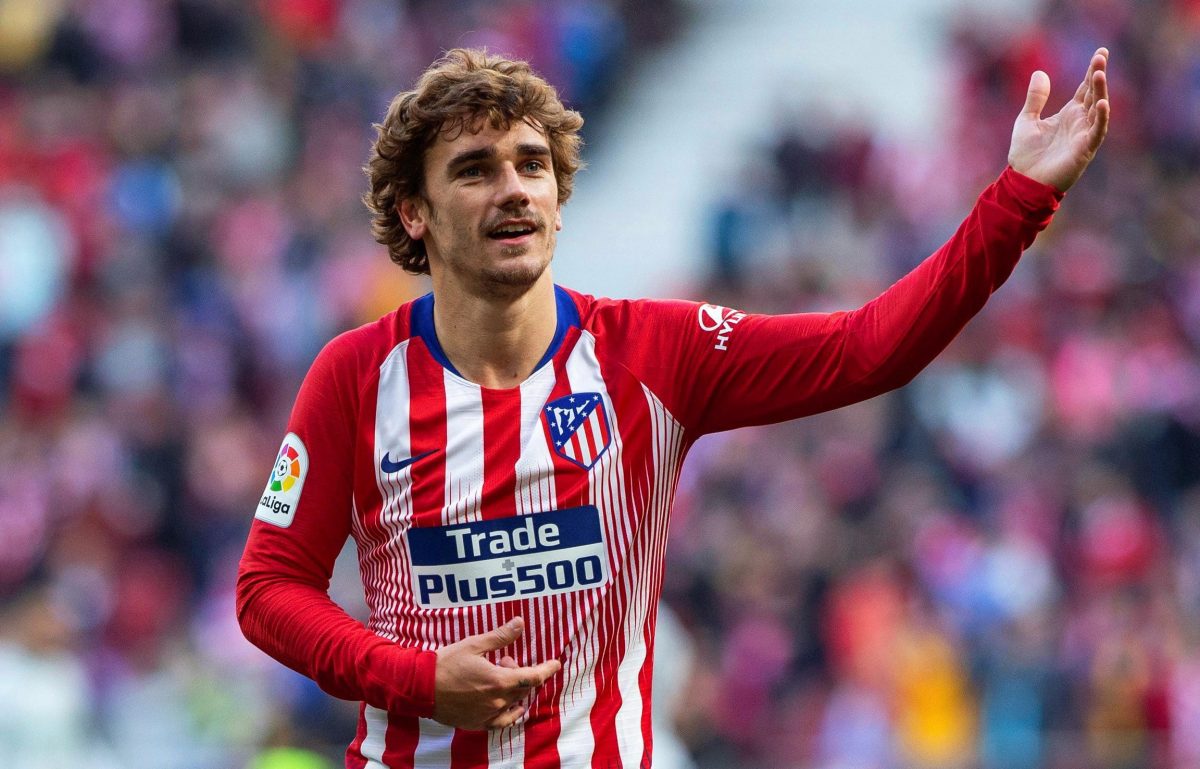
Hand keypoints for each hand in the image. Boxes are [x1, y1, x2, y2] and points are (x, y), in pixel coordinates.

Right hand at [432, 617, 560, 730]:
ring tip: (497, 675)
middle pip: (522, 689)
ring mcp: (487, 715)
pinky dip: (510, 712)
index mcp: (499, 681)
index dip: (546, 670)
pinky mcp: (477, 723)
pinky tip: (511, 706)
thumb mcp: (474, 644)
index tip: (556, 664)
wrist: (420, 687)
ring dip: (512, 689)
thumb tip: (520, 623)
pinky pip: (501, 721)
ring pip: (512, 703)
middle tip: (506, 660)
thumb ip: (500, 636)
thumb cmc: (446, 663)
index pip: (533, 677)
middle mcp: (497, 701)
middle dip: (520, 673)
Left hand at [1008, 47, 1110, 191]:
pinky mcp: (1084, 149)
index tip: (1101, 52)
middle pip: (1093, 93)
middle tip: (1101, 56)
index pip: (1084, 88)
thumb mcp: (1026, 120)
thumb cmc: (1026, 155)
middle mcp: (1079, 122)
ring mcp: (1084, 135)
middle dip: (1098, 75)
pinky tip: (1101, 103)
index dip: (1092, 71)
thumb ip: (1035, 98)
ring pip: (1097, 109)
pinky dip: (1100, 117)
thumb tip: (1039, 73)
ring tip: (1099, 73)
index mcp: (1068, 114)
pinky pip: (1096, 131)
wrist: (1023, 182)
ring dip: (1099, 91)